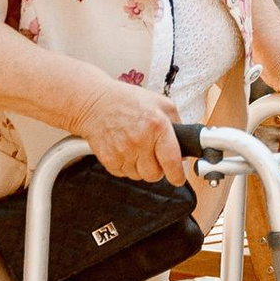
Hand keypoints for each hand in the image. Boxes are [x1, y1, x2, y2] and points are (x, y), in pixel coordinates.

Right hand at [74, 77, 191, 187]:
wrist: (95, 103)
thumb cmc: (128, 101)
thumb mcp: (162, 104)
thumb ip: (177, 125)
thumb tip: (183, 149)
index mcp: (157, 126)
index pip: (171, 161)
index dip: (177, 175)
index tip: (178, 178)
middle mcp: (140, 141)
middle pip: (154, 174)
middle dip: (157, 169)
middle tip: (154, 157)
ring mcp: (122, 151)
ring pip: (138, 176)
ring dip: (140, 167)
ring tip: (136, 149)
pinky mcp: (108, 159)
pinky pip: (123, 174)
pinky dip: (126, 166)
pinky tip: (125, 150)